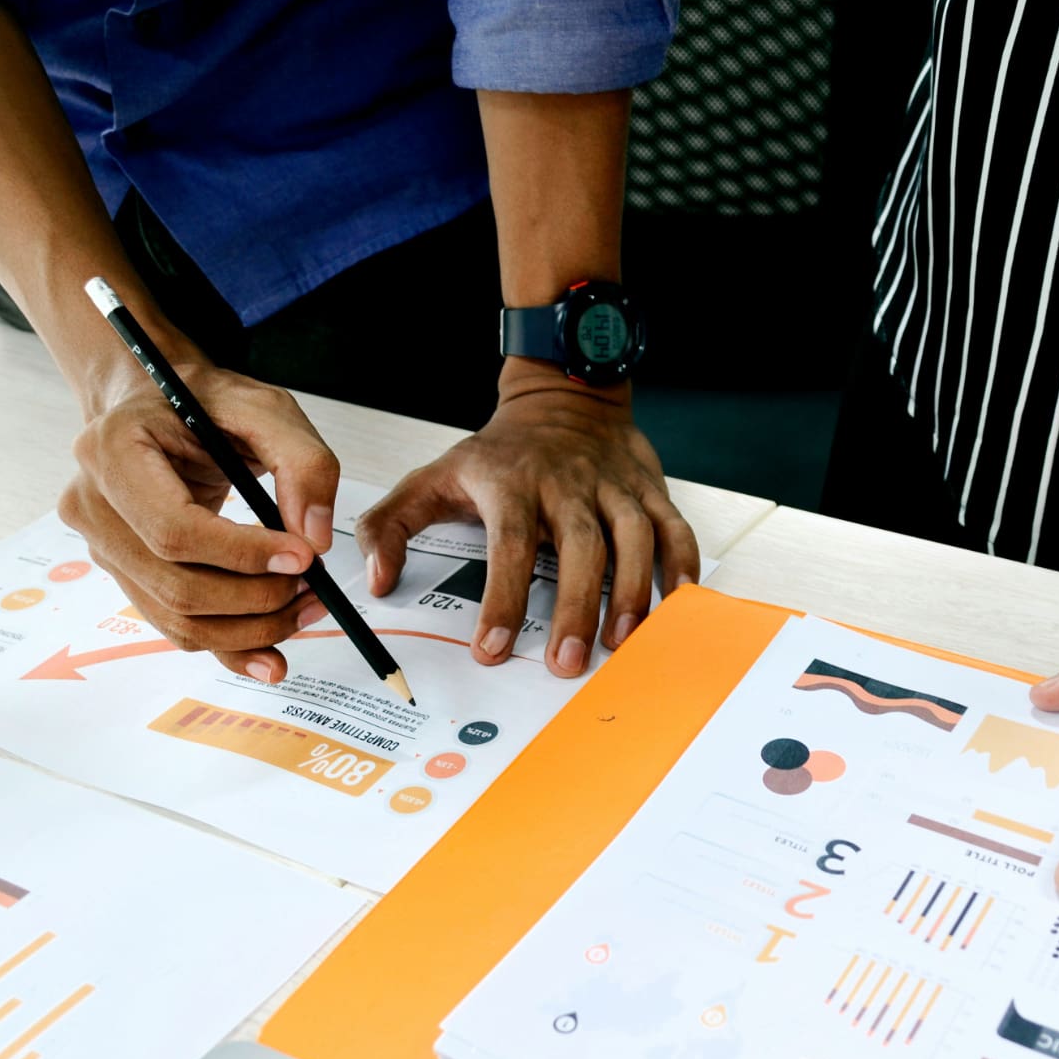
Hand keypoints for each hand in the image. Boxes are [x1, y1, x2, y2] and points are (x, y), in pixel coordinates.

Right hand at [57, 359, 342, 683]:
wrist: (159, 406)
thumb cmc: (206, 402)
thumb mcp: (266, 409)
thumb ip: (304, 463)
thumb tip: (313, 538)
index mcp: (113, 451)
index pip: (174, 529)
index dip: (242, 554)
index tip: (302, 557)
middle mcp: (93, 505)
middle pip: (176, 585)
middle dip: (255, 598)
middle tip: (314, 585)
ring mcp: (103, 547)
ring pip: (177, 618)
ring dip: (250, 629)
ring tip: (305, 607)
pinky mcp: (126, 574)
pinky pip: (175, 627)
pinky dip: (228, 645)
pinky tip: (271, 654)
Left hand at [356, 367, 698, 677]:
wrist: (560, 396)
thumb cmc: (498, 454)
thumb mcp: (432, 478)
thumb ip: (391, 527)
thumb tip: (377, 581)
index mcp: (510, 483)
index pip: (507, 544)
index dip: (502, 599)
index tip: (493, 648)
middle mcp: (565, 482)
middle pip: (578, 545)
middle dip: (576, 606)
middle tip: (568, 663)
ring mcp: (612, 484)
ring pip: (632, 534)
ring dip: (631, 590)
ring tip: (622, 642)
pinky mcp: (647, 487)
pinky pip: (673, 524)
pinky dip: (682, 562)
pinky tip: (678, 601)